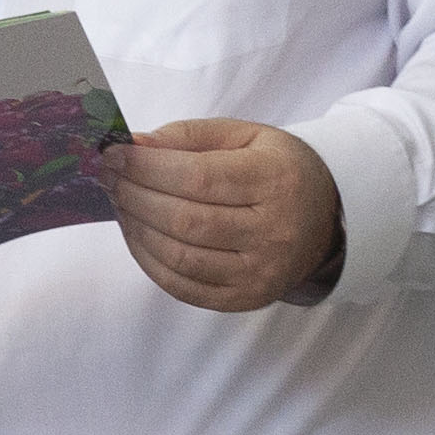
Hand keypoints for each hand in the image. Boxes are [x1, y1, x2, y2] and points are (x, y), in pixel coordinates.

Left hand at [107, 120, 342, 312]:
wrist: (325, 217)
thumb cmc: (277, 169)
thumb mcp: (244, 136)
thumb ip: (188, 136)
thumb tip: (133, 145)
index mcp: (275, 181)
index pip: (198, 178)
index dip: (147, 168)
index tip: (114, 154)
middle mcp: (272, 232)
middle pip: (185, 221)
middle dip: (135, 196)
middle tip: (109, 177)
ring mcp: (260, 273)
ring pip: (180, 258)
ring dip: (137, 229)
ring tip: (121, 202)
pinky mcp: (245, 299)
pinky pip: (183, 287)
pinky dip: (149, 261)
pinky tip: (137, 233)